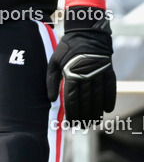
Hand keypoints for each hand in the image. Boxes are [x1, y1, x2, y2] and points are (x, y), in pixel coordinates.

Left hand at [47, 8, 115, 124]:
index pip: (72, 99)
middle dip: (83, 116)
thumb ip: (51, 81)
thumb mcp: (53, 62)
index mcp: (71, 74)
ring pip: (98, 98)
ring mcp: (99, 74)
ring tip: (93, 122)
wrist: (86, 34)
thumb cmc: (67, 49)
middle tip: (82, 126)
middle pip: (86, 101)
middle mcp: (86, 76)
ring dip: (96, 112)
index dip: (72, 112)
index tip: (71, 122)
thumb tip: (51, 99)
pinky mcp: (108, 72)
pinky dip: (109, 100)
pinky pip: (110, 89)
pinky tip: (106, 110)